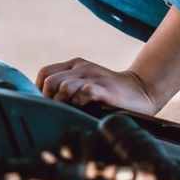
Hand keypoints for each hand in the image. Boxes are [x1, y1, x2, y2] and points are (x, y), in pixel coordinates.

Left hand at [37, 57, 157, 114]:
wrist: (141, 91)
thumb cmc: (108, 93)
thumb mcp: (84, 85)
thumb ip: (66, 89)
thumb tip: (44, 105)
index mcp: (74, 66)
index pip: (44, 73)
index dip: (38, 90)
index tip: (44, 105)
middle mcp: (81, 68)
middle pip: (50, 81)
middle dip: (48, 99)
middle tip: (55, 112)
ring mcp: (93, 76)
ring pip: (64, 86)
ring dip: (62, 101)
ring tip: (69, 111)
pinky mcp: (105, 88)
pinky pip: (85, 91)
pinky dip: (80, 101)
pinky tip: (84, 108)